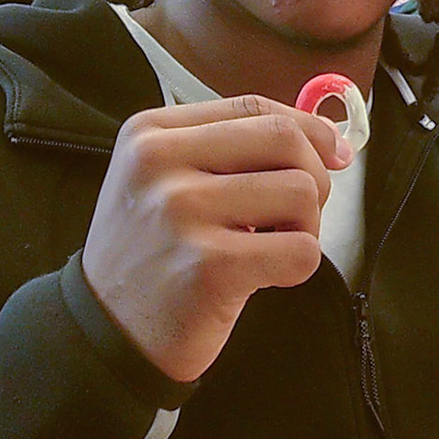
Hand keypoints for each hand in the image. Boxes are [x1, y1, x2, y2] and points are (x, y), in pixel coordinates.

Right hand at [81, 96, 348, 382]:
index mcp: (150, 133)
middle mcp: (159, 164)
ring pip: (301, 193)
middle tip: (298, 212)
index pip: (253, 106)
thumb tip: (328, 138)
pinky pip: (301, 251)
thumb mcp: (164, 179)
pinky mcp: (209, 267)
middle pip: (285, 140)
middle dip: (314, 175)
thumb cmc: (153, 252)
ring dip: (305, 226)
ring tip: (269, 247)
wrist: (105, 332)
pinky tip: (265, 275)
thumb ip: (230, 148)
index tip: (333, 153)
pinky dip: (299, 265)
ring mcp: (181, 214)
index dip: (307, 126)